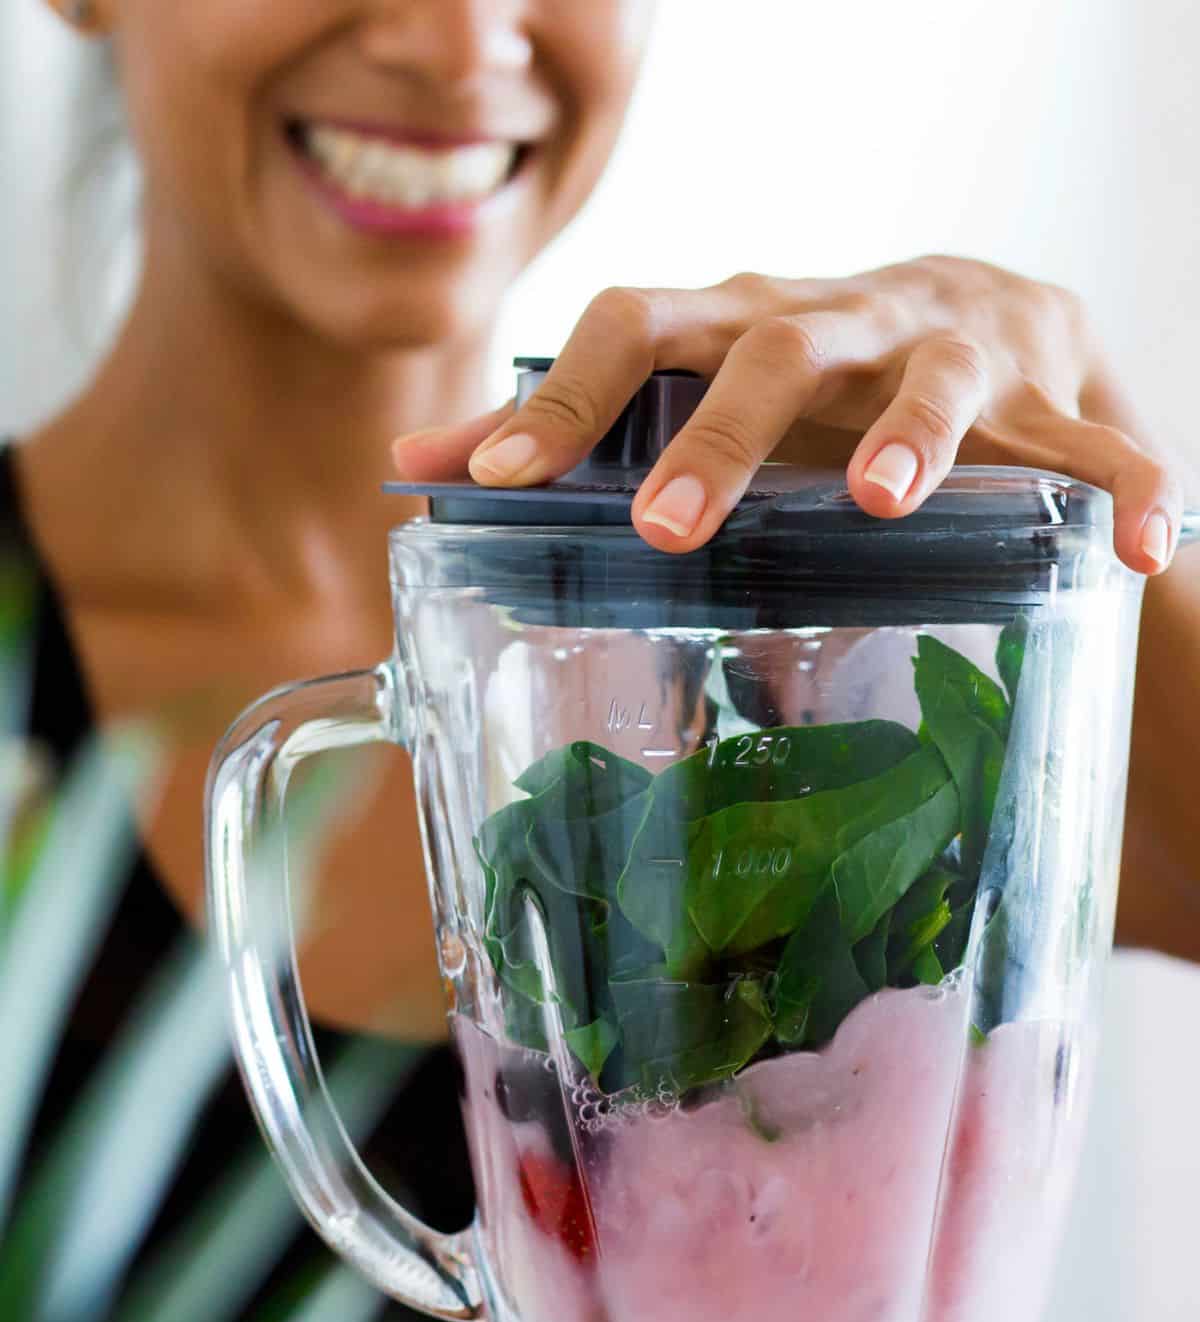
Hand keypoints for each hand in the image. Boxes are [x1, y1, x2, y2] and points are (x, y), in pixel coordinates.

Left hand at [392, 257, 1182, 575]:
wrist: (986, 321)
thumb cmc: (808, 378)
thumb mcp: (692, 385)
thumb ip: (567, 427)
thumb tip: (411, 466)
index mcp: (739, 321)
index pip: (635, 328)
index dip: (564, 399)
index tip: (495, 481)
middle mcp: (839, 321)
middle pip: (772, 349)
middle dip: (721, 435)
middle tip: (672, 528)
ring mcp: (952, 349)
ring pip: (936, 377)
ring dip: (913, 435)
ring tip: (883, 502)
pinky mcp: (1053, 394)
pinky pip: (1099, 445)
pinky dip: (1126, 489)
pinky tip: (1142, 551)